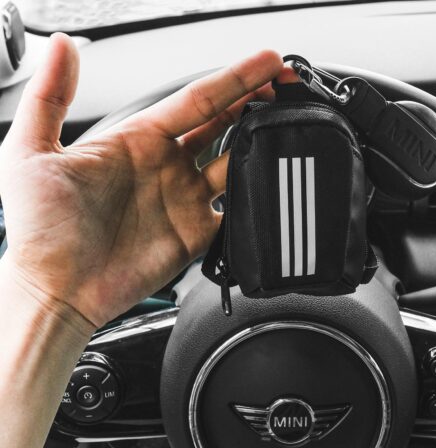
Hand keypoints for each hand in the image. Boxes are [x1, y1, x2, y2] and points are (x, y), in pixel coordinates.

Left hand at [0, 34, 282, 329]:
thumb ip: (49, 98)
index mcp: (136, 140)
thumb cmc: (39, 231)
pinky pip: (233, 212)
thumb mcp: (29, 153)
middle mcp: (165, 167)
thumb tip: (64, 46)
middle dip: (255, 101)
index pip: (195, 100)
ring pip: (233, 163)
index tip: (264, 64)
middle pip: (222, 124)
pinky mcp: (194, 235)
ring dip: (259, 143)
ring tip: (285, 124)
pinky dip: (251, 197)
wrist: (57, 291)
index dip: (232, 80)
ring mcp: (183, 201)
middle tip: (284, 85)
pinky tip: (267, 182)